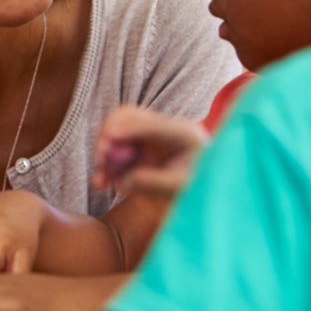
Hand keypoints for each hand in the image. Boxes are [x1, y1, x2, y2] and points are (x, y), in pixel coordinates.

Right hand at [92, 106, 207, 197]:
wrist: (209, 193)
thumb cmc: (202, 188)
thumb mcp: (181, 187)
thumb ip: (154, 183)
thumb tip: (124, 182)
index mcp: (182, 132)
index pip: (153, 124)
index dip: (130, 128)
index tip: (110, 137)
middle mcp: (163, 128)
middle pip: (128, 118)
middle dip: (109, 136)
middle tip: (100, 160)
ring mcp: (149, 137)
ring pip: (116, 132)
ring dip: (104, 154)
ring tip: (100, 181)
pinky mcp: (138, 149)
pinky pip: (115, 151)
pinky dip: (107, 165)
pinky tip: (104, 183)